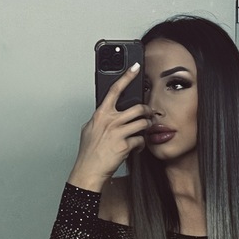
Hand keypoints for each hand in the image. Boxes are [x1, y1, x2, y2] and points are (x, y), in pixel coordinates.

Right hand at [68, 63, 152, 190]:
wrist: (89, 170)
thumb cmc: (88, 153)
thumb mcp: (89, 130)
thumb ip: (98, 120)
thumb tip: (104, 116)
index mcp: (101, 114)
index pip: (115, 90)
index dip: (126, 77)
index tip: (135, 68)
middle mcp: (110, 121)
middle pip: (137, 108)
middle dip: (147, 111)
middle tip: (149, 114)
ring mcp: (118, 132)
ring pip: (142, 123)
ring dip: (147, 127)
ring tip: (145, 131)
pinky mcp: (125, 145)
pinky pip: (140, 140)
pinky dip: (141, 145)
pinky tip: (137, 148)